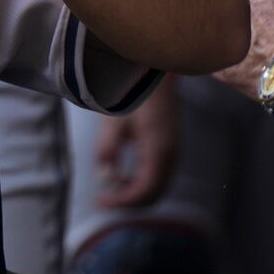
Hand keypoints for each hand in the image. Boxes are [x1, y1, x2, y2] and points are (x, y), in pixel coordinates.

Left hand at [91, 79, 178, 207]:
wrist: (152, 71)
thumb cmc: (130, 93)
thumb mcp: (113, 121)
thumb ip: (107, 151)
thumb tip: (105, 179)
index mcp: (158, 150)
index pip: (144, 191)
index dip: (122, 201)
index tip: (100, 200)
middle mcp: (171, 154)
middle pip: (154, 193)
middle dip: (129, 200)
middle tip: (103, 199)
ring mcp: (174, 150)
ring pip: (159, 186)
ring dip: (136, 192)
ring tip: (111, 186)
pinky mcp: (170, 145)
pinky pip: (160, 174)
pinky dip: (143, 181)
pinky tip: (124, 174)